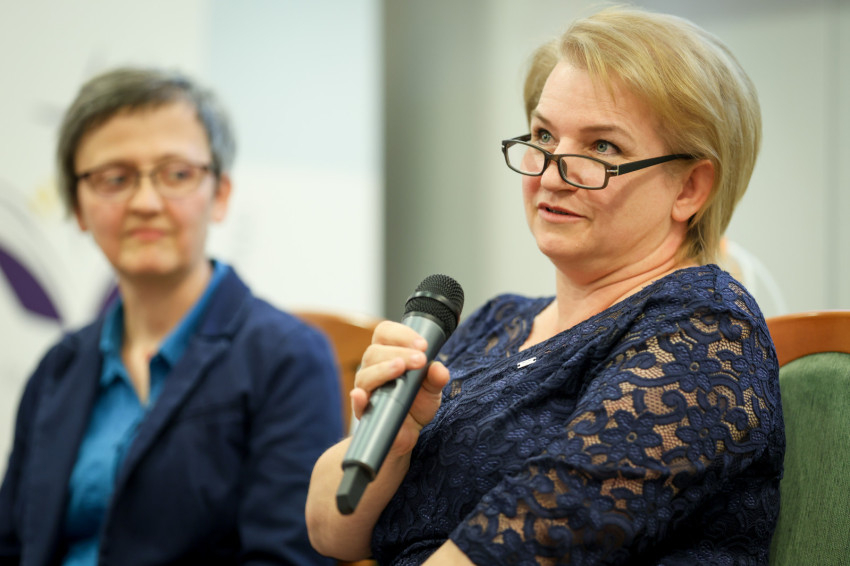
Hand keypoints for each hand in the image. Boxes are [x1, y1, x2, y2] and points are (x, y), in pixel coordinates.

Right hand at [351, 320, 450, 456]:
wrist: (407, 433)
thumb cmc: (416, 403)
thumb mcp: (432, 389)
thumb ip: (436, 378)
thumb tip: (439, 369)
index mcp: (387, 354)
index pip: (385, 332)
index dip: (402, 334)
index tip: (423, 344)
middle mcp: (373, 368)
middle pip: (375, 351)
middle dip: (399, 352)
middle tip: (420, 359)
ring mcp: (366, 388)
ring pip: (366, 374)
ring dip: (383, 369)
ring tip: (401, 368)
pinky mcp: (363, 410)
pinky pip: (357, 402)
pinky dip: (358, 399)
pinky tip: (362, 395)